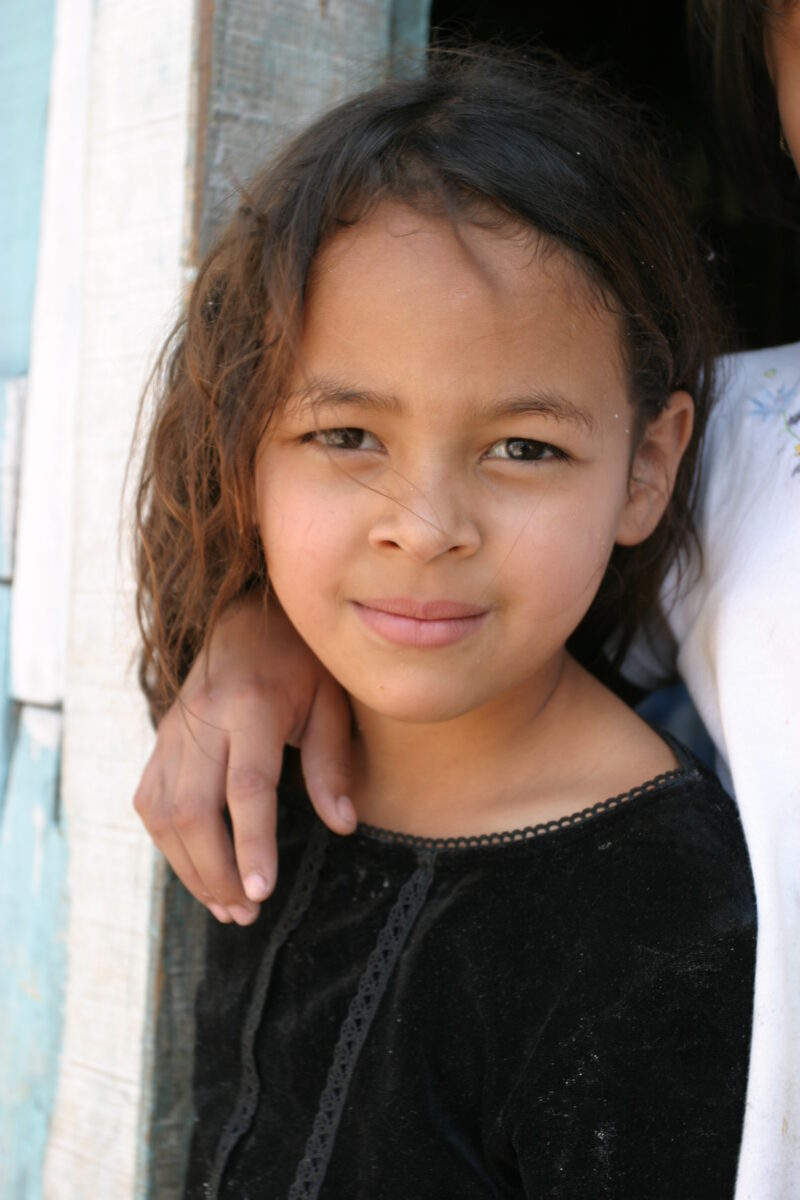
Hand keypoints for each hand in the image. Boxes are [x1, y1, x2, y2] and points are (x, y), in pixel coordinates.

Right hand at [133, 597, 354, 922]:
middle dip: (217, 871)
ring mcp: (174, 730)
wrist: (247, 617)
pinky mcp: (161, 741)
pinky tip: (199, 871)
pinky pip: (149, 802)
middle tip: (247, 913)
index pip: (246, 786)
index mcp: (253, 705)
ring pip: (163, 813)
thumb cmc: (301, 662)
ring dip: (190, 868)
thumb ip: (332, 763)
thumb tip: (344, 824)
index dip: (252, 842)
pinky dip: (169, 845)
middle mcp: (204, 718)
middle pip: (193, 809)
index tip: (262, 892)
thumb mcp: (331, 701)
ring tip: (227, 906)